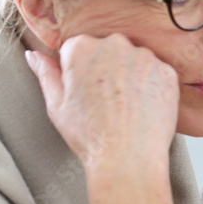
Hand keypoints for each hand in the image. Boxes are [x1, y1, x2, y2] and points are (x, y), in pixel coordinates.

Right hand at [25, 34, 179, 169]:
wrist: (128, 158)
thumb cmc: (91, 136)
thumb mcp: (56, 104)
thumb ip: (46, 73)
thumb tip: (35, 56)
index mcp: (82, 48)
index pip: (79, 47)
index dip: (80, 70)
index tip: (86, 90)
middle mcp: (115, 45)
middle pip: (109, 49)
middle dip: (107, 68)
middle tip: (107, 100)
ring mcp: (145, 58)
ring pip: (135, 60)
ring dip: (131, 76)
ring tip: (126, 106)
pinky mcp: (167, 73)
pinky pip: (157, 73)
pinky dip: (152, 86)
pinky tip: (144, 107)